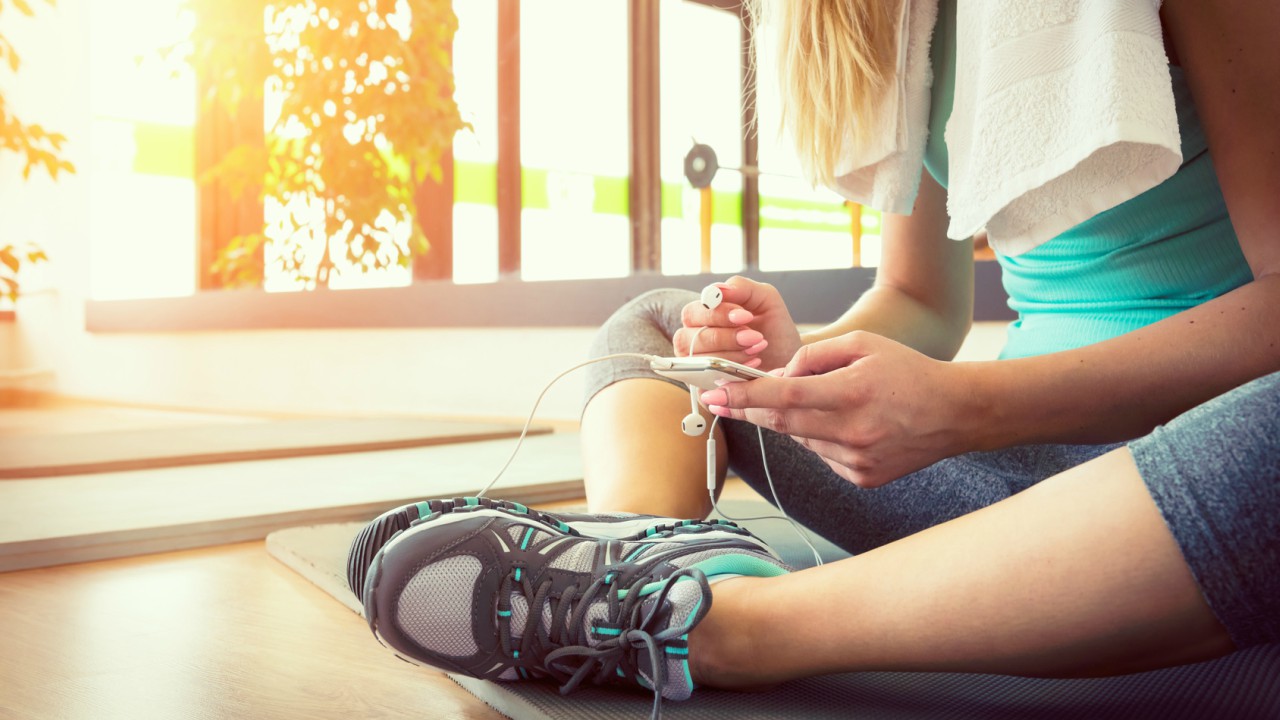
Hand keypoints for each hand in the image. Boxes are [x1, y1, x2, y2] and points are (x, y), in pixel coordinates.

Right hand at [672, 276, 801, 370]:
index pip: (692, 313)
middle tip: (755, 337)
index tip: (746, 316)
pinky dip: (730, 374)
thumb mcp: (765, 300)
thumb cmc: (773, 328)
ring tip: (757, 349)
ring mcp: (695, 365)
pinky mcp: (704, 387)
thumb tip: (717, 289)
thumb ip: (742, 288)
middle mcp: (692, 340)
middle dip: (725, 337)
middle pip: (689, 337)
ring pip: (698, 360)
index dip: (717, 314)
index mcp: (701, 316)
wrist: (790, 359)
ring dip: (731, 355)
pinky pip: (706, 383)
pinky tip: (752, 365)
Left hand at [697, 331, 974, 487]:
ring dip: (793, 422)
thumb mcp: (862, 344)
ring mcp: (857, 460)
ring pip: (802, 440)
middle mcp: (853, 431)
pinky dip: (820, 438)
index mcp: (853, 392)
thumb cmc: (907, 371)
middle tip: (724, 398)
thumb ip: (814, 356)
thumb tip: (776, 376)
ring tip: (822, 402)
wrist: (954, 413)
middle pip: (782, 424)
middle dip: (749, 410)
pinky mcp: (862, 478)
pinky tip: (847, 424)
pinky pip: (822, 455)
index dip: (744, 397)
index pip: (784, 398)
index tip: (714, 394)